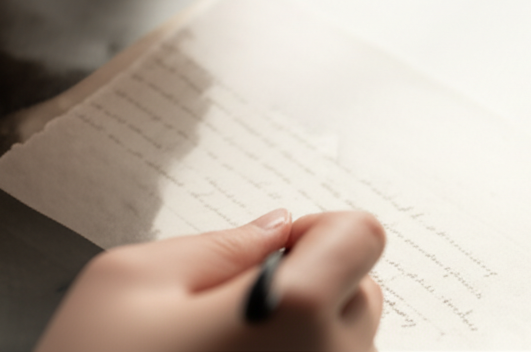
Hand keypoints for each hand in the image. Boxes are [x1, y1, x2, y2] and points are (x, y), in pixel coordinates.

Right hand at [35, 209, 386, 351]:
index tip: (280, 249)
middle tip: (241, 308)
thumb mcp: (129, 282)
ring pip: (347, 341)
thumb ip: (219, 244)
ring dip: (307, 332)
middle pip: (361, 289)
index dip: (320, 230)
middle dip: (314, 283)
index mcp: (294, 311)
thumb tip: (274, 229)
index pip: (363, 235)